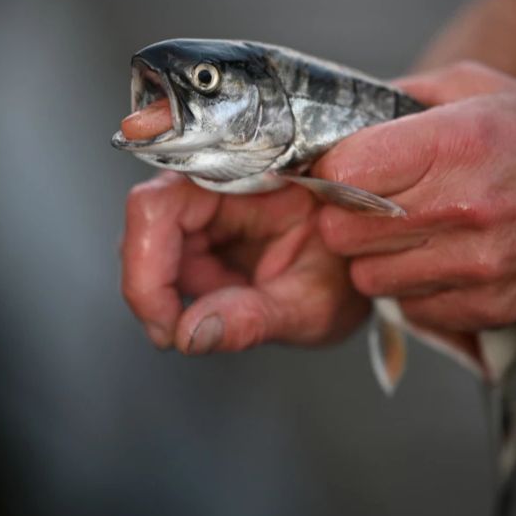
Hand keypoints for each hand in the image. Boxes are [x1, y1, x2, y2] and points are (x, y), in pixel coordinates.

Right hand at [121, 172, 369, 353]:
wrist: (371, 270)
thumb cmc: (354, 276)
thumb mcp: (312, 306)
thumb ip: (252, 319)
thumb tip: (189, 337)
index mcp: (250, 178)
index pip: (161, 203)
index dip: (144, 261)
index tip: (164, 324)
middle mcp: (219, 181)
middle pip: (147, 224)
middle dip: (155, 287)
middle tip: (184, 334)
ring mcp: (208, 204)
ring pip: (151, 244)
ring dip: (173, 292)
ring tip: (231, 310)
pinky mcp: (203, 227)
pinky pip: (168, 258)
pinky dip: (185, 294)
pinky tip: (226, 302)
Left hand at [314, 62, 515, 331]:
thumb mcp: (485, 92)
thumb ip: (409, 96)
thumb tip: (347, 116)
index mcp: (456, 142)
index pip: (344, 169)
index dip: (331, 172)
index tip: (342, 172)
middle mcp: (461, 207)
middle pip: (341, 232)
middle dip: (344, 220)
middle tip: (369, 211)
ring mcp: (474, 265)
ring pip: (367, 277)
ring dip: (375, 260)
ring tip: (409, 238)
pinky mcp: (485, 308)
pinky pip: (407, 309)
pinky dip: (411, 291)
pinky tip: (437, 265)